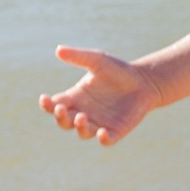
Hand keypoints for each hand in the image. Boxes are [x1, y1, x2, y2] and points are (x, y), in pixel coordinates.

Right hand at [38, 45, 161, 145]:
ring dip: (79, 127)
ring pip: (83, 132)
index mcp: (76, 98)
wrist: (145, 80)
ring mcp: (99, 123)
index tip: (44, 99)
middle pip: (64, 122)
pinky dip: (103, 139)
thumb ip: (79, 57)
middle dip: (60, 117)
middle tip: (61, 109)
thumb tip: (58, 50)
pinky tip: (102, 133)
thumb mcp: (98, 60)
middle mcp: (84, 113)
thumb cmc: (118, 70)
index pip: (56, 105)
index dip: (48, 105)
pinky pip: (106, 140)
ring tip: (81, 117)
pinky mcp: (116, 131)